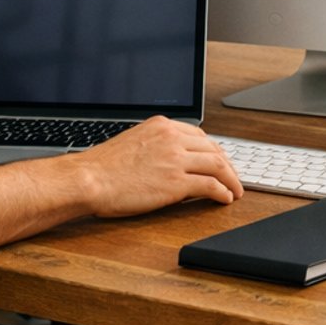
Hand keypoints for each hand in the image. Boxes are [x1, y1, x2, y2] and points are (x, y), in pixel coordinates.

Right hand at [67, 116, 242, 217]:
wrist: (89, 179)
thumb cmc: (102, 167)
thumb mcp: (133, 144)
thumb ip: (156, 147)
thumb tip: (171, 162)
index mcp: (161, 125)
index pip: (198, 135)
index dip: (213, 150)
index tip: (219, 161)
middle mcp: (172, 137)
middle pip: (212, 148)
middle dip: (226, 164)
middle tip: (233, 177)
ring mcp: (175, 159)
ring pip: (217, 165)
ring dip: (231, 179)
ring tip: (235, 190)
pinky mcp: (176, 182)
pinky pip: (210, 185)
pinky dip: (223, 191)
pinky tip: (225, 198)